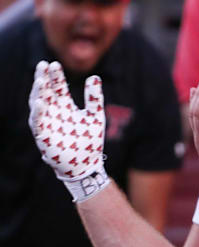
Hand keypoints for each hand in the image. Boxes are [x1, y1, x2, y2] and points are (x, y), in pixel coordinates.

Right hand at [28, 61, 108, 201]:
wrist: (86, 165)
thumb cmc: (90, 141)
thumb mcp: (95, 116)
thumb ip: (94, 98)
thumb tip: (95, 76)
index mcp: (65, 106)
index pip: (58, 87)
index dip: (55, 75)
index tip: (54, 63)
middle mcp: (53, 112)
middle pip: (46, 91)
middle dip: (43, 79)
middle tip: (43, 65)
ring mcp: (46, 123)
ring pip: (38, 104)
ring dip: (38, 93)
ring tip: (41, 80)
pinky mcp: (43, 135)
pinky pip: (38, 123)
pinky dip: (38, 113)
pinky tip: (40, 103)